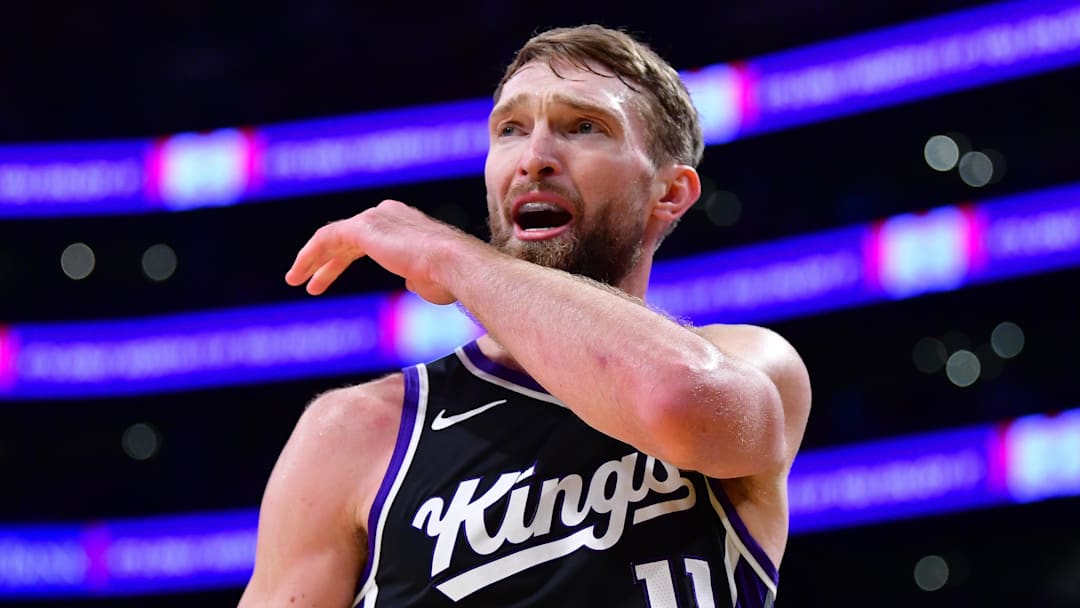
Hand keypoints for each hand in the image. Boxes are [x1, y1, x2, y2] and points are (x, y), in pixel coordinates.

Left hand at [285, 200, 466, 303]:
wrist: (453, 264)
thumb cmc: (448, 277)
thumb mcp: (430, 278)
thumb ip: (416, 276)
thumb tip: (411, 280)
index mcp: (404, 224)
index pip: (366, 239)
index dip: (346, 259)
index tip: (334, 279)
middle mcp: (387, 213)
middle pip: (347, 238)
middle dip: (327, 261)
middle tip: (311, 283)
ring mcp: (375, 217)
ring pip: (333, 237)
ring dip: (312, 260)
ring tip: (295, 280)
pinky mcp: (363, 226)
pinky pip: (327, 238)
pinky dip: (309, 255)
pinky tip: (299, 273)